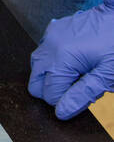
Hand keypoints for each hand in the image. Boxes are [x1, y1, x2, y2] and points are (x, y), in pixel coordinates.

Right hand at [28, 0, 113, 119]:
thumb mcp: (106, 75)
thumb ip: (82, 94)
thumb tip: (61, 112)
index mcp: (62, 57)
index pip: (49, 94)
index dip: (66, 100)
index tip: (84, 95)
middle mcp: (50, 45)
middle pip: (35, 83)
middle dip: (54, 90)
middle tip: (77, 87)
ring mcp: (50, 35)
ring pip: (36, 68)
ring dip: (51, 77)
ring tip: (76, 75)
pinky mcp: (53, 30)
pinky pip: (43, 53)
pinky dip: (52, 63)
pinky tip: (72, 63)